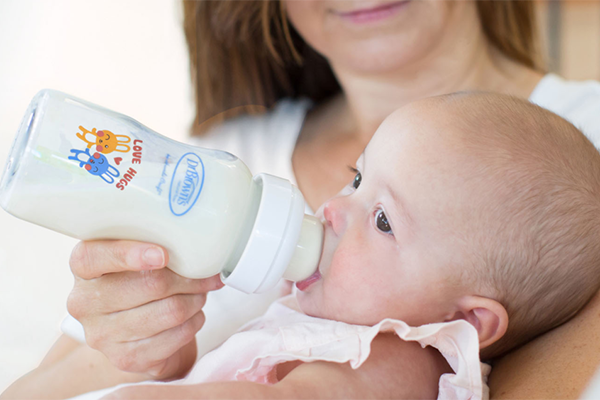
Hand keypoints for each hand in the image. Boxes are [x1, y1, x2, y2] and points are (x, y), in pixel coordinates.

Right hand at [67, 240, 223, 379]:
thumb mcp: (135, 256)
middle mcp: (84, 303)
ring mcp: (103, 335)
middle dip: (187, 277)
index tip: (163, 255)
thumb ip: (152, 244)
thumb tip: (196, 247)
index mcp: (83, 268)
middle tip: (203, 273)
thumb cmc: (137, 283)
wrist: (133, 334)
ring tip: (199, 294)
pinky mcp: (126, 358)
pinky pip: (177, 335)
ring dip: (196, 299)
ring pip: (170, 310)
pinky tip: (193, 315)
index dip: (131, 254)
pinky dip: (195, 321)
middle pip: (150, 284)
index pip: (94, 256)